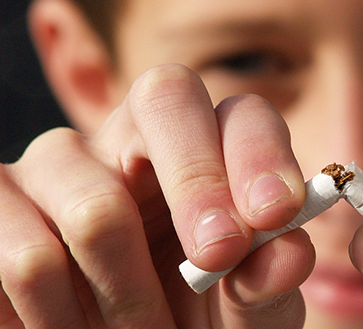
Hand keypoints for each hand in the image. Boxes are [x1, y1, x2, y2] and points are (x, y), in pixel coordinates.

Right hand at [0, 64, 311, 327]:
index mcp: (207, 148)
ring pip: (98, 206)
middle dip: (200, 188)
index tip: (274, 216)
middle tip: (215, 260)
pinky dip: (64, 317)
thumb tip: (289, 253)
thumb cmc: (194, 321)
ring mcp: (59, 164)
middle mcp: (132, 137)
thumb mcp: (247, 309)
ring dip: (132, 296)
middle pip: (165, 99)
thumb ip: (269, 279)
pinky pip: (28, 254)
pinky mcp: (1, 203)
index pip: (239, 113)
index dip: (259, 156)